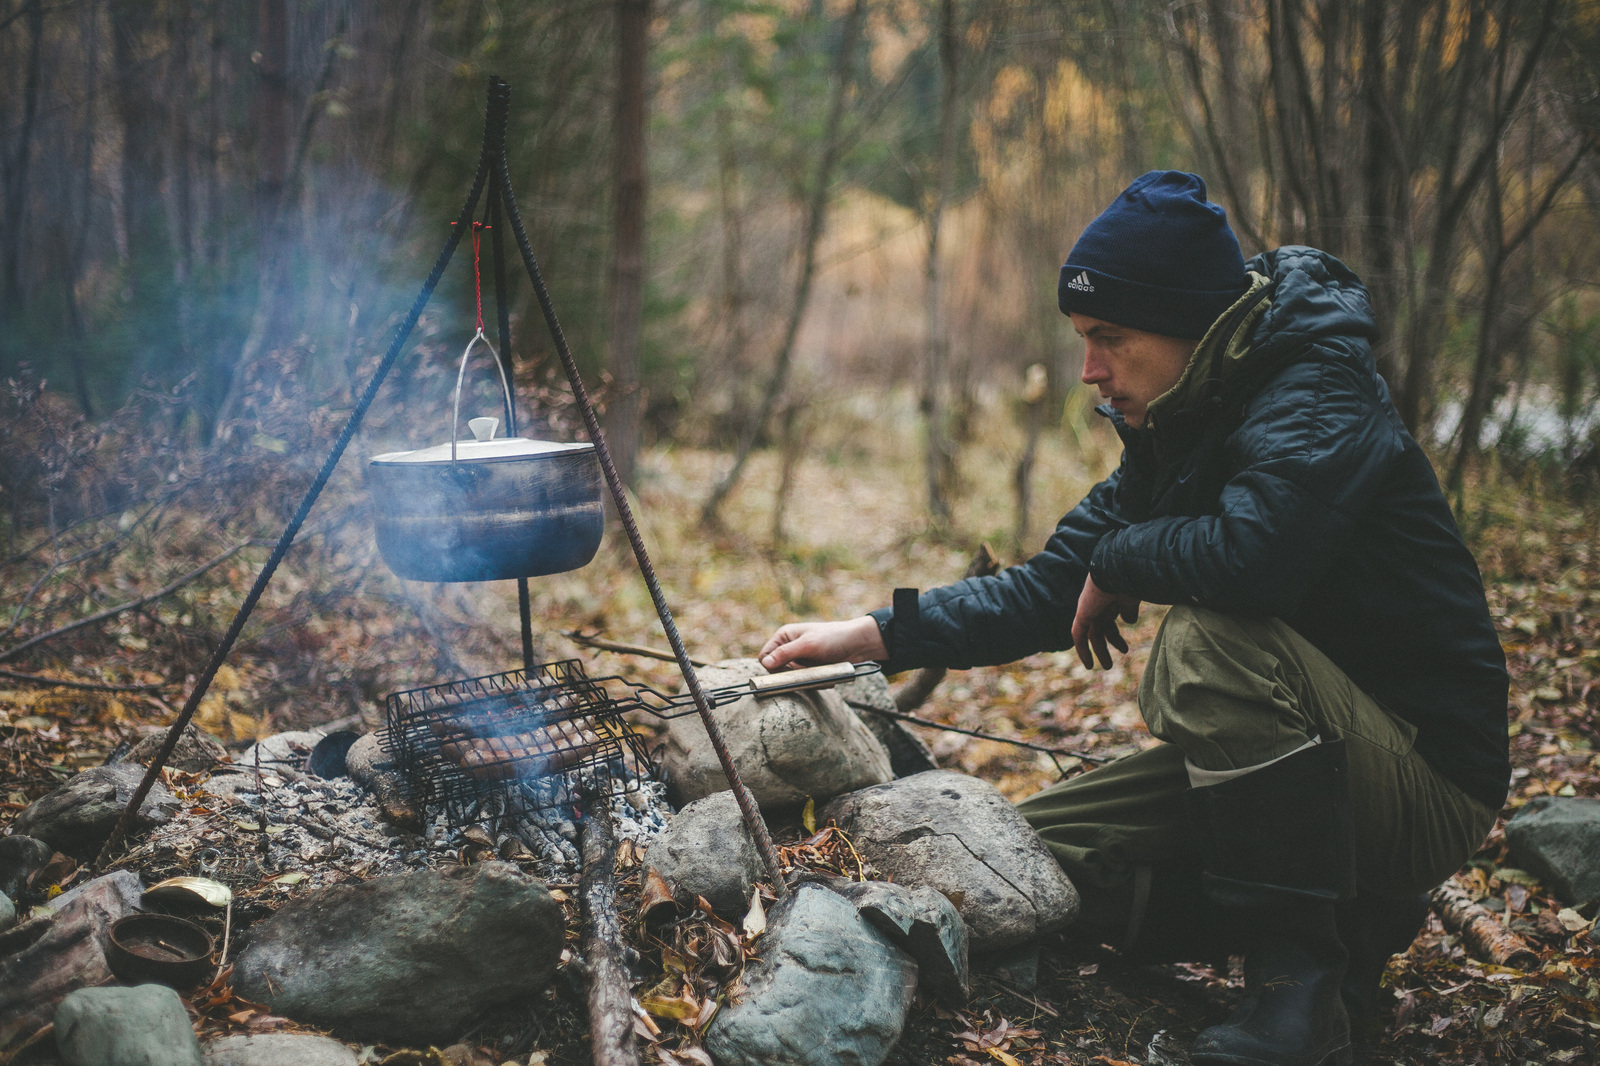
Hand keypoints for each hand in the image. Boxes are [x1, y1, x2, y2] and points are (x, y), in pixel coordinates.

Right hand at [759, 617, 885, 671]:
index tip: (785, 673)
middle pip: (777, 670)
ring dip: (804, 679)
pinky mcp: (810, 669)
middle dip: (791, 675)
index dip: (772, 667)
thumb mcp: (808, 645)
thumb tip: (765, 664)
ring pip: (791, 678)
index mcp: (784, 636)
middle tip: (805, 674)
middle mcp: (789, 647)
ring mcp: (800, 659)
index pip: (765, 656)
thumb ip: (785, 653)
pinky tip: (825, 677)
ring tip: (820, 674)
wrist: (858, 644)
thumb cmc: (832, 638)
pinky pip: (804, 681)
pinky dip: (814, 681)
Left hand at [1072, 574, 1140, 669]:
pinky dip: (1082, 650)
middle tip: (1122, 653)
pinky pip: (1079, 635)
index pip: (1112, 615)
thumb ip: (1130, 609)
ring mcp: (1090, 607)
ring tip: (1108, 666)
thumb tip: (1129, 621)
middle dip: (1111, 641)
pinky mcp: (1083, 613)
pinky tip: (1089, 665)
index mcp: (1114, 597)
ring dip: (1100, 651)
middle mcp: (1100, 602)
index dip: (1117, 633)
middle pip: (1103, 625)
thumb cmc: (1133, 580)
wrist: (1120, 570)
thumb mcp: (1133, 598)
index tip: (1125, 648)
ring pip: (1093, 634)